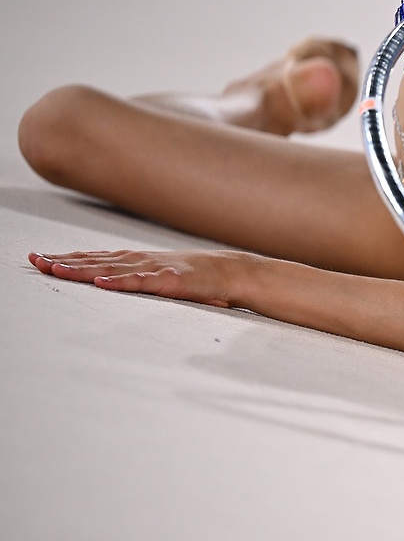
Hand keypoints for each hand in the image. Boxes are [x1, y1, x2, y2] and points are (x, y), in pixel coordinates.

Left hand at [28, 249, 250, 307]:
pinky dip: (121, 282)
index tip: (38, 258)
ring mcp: (154, 269)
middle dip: (63, 262)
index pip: (93, 256)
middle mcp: (139, 260)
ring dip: (82, 270)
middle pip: (94, 261)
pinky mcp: (171, 281)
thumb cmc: (194, 275)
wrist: (231, 271)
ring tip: (57, 270)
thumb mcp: (158, 273)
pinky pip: (141, 282)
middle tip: (36, 261)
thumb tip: (106, 280)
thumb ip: (133, 275)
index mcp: (134, 259)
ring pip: (111, 270)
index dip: (65, 257)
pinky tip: (102, 283)